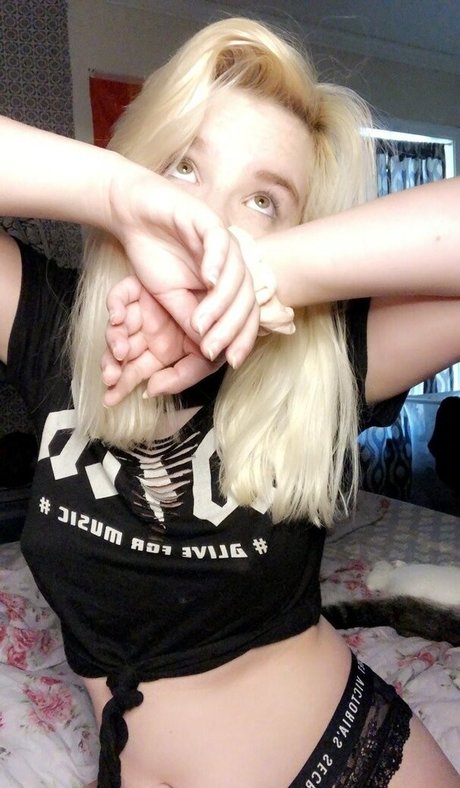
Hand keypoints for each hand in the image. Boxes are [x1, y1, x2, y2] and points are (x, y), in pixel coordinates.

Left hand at [102, 276, 223, 404]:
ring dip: (114, 340)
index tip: (112, 397)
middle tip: (110, 378)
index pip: (137, 370)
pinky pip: (119, 297)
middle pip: (121, 353)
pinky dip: (115, 308)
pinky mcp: (136, 287)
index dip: (123, 383)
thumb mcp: (208, 357)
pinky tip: (118, 318)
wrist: (227, 284)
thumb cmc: (222, 322)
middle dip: (112, 367)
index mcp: (162, 349)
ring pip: (116, 328)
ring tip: (118, 351)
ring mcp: (141, 309)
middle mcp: (149, 332)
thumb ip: (184, 375)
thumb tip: (151, 390)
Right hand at [107, 167, 259, 364]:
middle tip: (210, 349)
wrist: (133, 217)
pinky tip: (209, 280)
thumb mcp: (172, 298)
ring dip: (220, 304)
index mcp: (229, 282)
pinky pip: (220, 243)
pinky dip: (217, 263)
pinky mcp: (209, 221)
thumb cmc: (154, 255)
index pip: (246, 314)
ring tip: (200, 324)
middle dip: (229, 328)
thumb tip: (208, 349)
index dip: (242, 338)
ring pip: (236, 276)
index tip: (230, 361)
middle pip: (246, 299)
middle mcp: (233, 263)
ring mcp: (224, 242)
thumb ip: (192, 319)